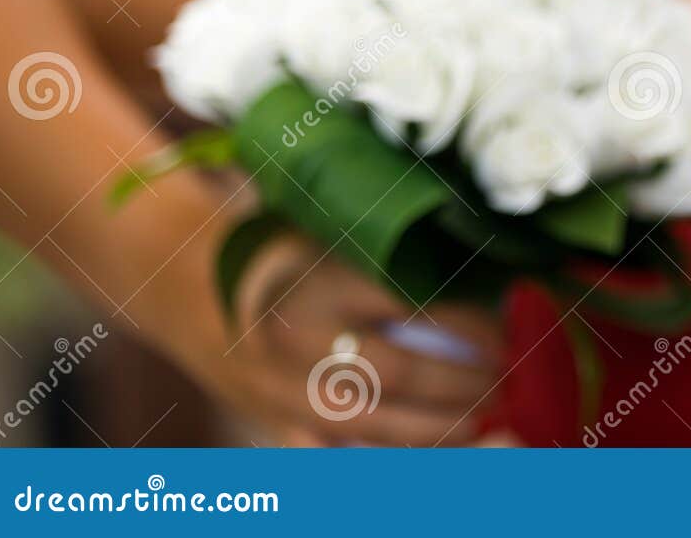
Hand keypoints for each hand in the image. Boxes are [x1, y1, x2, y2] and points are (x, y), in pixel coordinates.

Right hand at [158, 234, 503, 445]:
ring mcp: (279, 393)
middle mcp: (294, 341)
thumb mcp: (332, 230)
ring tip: (484, 418)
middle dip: (461, 384)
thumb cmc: (282, 249)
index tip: (504, 330)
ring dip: (438, 429)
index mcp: (316, 280)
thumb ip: (394, 252)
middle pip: (397, 374)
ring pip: (371, 428)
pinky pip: (337, 459)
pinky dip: (388, 460)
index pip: (410, 307)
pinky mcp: (271, 426)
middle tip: (503, 377)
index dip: (467, 327)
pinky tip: (433, 454)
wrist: (187, 284)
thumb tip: (488, 276)